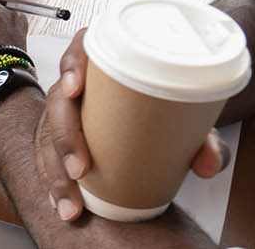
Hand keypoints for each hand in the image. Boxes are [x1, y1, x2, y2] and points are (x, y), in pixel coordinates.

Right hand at [36, 29, 231, 220]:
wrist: (149, 117)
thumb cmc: (160, 107)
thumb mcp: (184, 117)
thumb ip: (202, 139)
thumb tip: (208, 163)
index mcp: (104, 62)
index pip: (80, 50)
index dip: (72, 66)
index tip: (76, 89)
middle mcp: (78, 83)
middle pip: (58, 102)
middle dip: (64, 138)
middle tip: (80, 169)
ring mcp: (64, 110)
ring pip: (47, 135)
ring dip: (55, 171)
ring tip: (71, 201)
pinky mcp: (58, 135)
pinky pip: (46, 156)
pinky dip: (54, 182)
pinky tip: (60, 203)